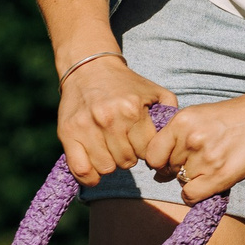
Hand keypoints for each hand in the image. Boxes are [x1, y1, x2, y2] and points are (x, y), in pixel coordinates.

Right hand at [56, 54, 175, 185]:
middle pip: (127, 162)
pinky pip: (81, 169)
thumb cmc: (125, 84)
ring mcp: (86, 127)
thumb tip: (176, 138)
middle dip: (129, 156)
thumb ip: (170, 113)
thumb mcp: (153, 91)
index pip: (147, 152)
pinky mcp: (67, 133)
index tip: (141, 144)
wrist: (89, 68)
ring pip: (106, 168)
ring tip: (110, 149)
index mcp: (132, 110)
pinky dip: (89, 176)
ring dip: (110, 163)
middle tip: (124, 144)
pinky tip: (95, 169)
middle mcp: (109, 119)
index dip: (147, 152)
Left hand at [140, 79, 244, 203]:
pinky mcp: (222, 175)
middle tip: (201, 161)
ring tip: (214, 165)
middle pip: (166, 170)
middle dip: (178, 170)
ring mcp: (206, 158)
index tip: (171, 160)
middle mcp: (190, 139)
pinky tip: (211, 183)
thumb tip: (157, 169)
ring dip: (194, 180)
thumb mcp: (201, 115)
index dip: (159, 161)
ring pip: (181, 183)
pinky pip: (192, 196)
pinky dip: (197, 195)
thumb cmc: (237, 116)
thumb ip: (178, 137)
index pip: (151, 155)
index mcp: (182, 121)